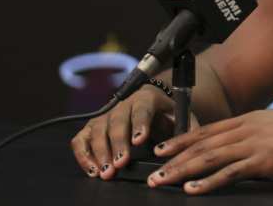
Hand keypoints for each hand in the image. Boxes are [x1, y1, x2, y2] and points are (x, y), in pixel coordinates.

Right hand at [69, 84, 195, 179]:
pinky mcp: (92, 127)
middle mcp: (123, 104)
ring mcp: (105, 115)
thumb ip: (187, 128)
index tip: (140, 141)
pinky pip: (81, 139)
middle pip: (117, 122)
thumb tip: (190, 143)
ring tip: (106, 172)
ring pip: (98, 131)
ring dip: (100, 153)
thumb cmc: (166, 113)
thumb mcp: (180, 116)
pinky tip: (92, 170)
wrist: (151, 103)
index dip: (140, 124)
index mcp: (147, 99)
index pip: (143, 110)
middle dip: (118, 144)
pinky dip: (83, 155)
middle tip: (120, 164)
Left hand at [146, 103, 272, 193]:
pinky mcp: (264, 160)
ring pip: (209, 157)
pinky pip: (230, 172)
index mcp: (249, 120)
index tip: (163, 149)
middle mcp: (246, 129)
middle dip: (174, 158)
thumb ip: (260, 136)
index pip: (208, 130)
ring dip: (182, 170)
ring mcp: (254, 144)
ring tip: (162, 181)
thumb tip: (248, 151)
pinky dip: (208, 181)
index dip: (182, 140)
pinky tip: (193, 189)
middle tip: (152, 172)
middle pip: (202, 144)